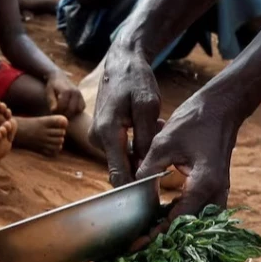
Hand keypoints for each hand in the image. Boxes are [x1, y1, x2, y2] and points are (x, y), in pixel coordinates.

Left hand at [46, 71, 83, 117]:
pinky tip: (69, 109)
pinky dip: (76, 110)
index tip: (52, 111)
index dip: (57, 112)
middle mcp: (75, 92)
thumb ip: (51, 101)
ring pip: (78, 110)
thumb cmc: (52, 85)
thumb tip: (53, 110)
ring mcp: (80, 94)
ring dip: (71, 113)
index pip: (63, 107)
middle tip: (58, 113)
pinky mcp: (82, 96)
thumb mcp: (49, 92)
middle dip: (64, 114)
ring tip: (63, 111)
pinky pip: (82, 108)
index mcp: (66, 91)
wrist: (59, 76)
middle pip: (71, 110)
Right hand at [90, 46, 162, 185]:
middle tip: (164, 143)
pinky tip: (148, 128)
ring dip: (142, 152)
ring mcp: (97, 138)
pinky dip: (136, 145)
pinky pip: (120, 150)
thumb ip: (146, 139)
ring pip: (123, 159)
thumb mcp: (148, 107)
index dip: (136, 189)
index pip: (118, 174)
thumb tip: (147, 168)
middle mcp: (97, 139)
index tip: (155, 198)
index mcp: (107, 133)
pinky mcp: (101, 135)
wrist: (121, 64)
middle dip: (144, 164)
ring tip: (157, 127)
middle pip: (122, 168)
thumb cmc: (135, 81)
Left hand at [135, 86, 243, 235]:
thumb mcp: (164, 143)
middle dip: (165, 237)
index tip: (137, 244)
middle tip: (139, 245)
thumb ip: (148, 169)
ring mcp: (219, 192)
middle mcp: (216, 193)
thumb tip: (132, 190)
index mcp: (205, 184)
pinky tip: (162, 217)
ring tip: (148, 234)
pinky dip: (182, 217)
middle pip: (190, 227)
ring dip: (174, 228)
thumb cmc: (194, 122)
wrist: (221, 109)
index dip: (156, 234)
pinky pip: (200, 211)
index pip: (179, 219)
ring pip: (196, 221)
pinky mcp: (216, 188)